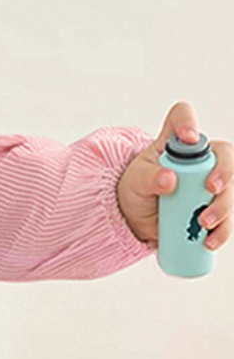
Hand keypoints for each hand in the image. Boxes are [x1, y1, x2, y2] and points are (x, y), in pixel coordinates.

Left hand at [116, 100, 232, 250]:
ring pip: (230, 190)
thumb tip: (168, 180)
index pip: (182, 117)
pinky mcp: (212, 207)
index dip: (187, 122)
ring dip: (223, 207)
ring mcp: (210, 183)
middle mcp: (200, 159)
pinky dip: (221, 231)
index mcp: (175, 143)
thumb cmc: (135, 190)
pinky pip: (226, 218)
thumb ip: (149, 178)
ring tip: (204, 224)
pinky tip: (210, 241)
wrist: (134, 218)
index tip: (188, 138)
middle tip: (211, 189)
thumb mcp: (135, 182)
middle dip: (224, 173)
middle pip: (225, 156)